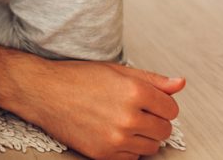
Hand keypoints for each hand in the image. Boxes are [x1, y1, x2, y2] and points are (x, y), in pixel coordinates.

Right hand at [15, 59, 183, 159]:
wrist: (42, 92)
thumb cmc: (77, 78)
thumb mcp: (115, 71)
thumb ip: (152, 79)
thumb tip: (180, 83)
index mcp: (134, 91)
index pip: (171, 109)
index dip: (160, 104)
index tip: (146, 102)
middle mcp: (129, 117)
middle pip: (164, 130)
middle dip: (153, 121)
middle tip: (132, 111)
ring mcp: (117, 138)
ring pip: (152, 147)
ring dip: (142, 137)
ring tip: (121, 122)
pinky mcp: (105, 154)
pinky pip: (133, 158)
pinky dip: (128, 148)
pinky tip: (111, 132)